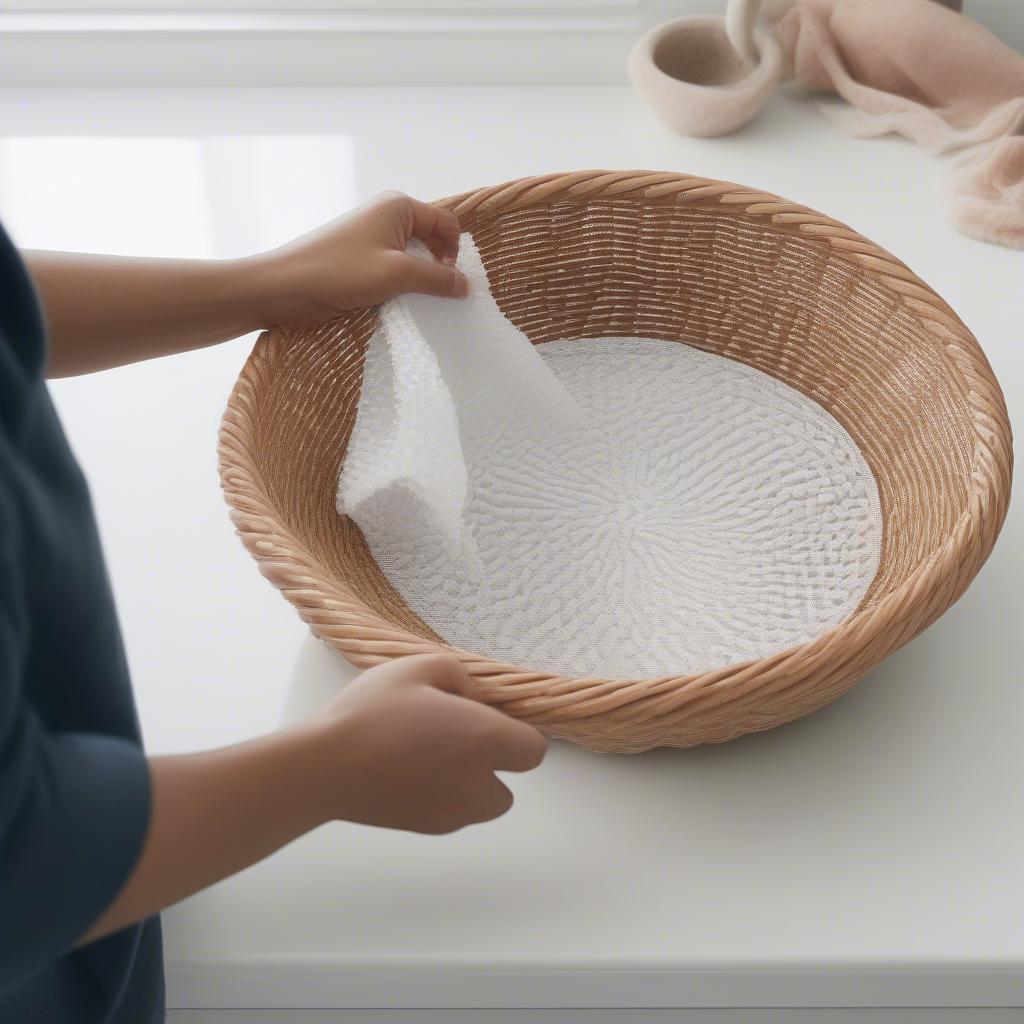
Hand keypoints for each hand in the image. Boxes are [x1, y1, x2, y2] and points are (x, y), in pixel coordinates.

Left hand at [250, 191, 469, 327]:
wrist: (284, 287)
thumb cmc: (338, 272)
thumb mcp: (397, 274)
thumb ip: (437, 278)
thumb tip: (465, 285)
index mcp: (399, 206)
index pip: (446, 222)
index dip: (455, 251)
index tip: (451, 282)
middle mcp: (387, 215)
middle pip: (431, 239)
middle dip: (438, 266)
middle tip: (436, 295)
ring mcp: (372, 237)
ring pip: (412, 258)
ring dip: (418, 280)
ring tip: (413, 302)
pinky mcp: (360, 259)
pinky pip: (393, 270)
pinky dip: (400, 286)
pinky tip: (394, 304)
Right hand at [307, 654, 546, 833]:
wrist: (325, 767)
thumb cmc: (373, 712)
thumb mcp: (420, 665)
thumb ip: (460, 676)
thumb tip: (470, 700)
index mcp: (484, 741)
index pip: (533, 749)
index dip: (514, 732)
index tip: (483, 716)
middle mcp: (477, 784)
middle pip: (508, 785)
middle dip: (490, 764)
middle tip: (452, 736)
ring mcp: (452, 813)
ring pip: (479, 803)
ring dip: (466, 783)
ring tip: (425, 754)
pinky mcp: (425, 829)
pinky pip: (449, 812)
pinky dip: (439, 796)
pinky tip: (405, 772)